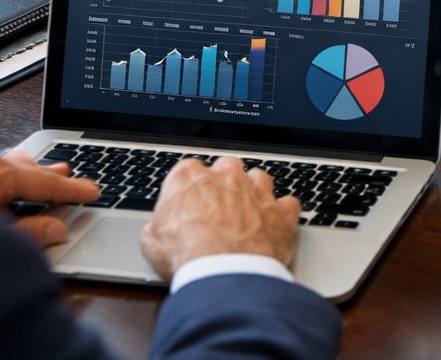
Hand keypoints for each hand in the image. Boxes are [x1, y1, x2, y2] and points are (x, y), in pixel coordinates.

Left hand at [0, 149, 99, 245]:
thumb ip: (27, 234)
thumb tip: (56, 230)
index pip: (47, 182)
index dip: (73, 189)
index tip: (92, 192)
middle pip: (27, 169)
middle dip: (52, 177)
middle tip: (74, 181)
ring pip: (4, 166)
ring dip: (25, 175)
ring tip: (42, 175)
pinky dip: (1, 177)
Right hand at [140, 157, 299, 280]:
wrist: (224, 273)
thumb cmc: (187, 256)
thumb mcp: (151, 242)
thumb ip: (158, 226)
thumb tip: (158, 230)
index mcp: (190, 178)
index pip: (188, 170)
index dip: (188, 188)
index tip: (188, 202)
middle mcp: (227, 177)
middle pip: (227, 168)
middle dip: (223, 183)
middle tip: (217, 208)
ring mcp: (258, 191)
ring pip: (260, 178)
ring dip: (254, 192)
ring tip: (247, 215)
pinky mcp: (282, 212)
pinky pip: (288, 204)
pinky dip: (282, 214)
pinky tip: (276, 225)